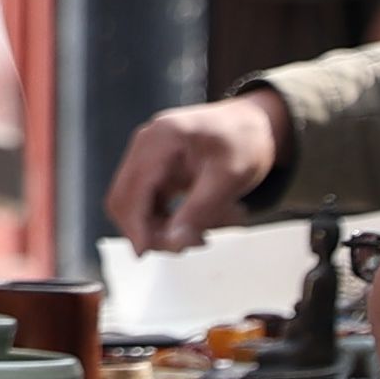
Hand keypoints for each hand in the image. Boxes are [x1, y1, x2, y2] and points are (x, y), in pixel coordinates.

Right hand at [101, 89, 289, 252]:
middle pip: (124, 199)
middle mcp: (145, 144)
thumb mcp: (229, 178)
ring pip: (134, 205)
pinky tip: (194, 224)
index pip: (132, 190)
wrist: (255, 125)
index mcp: (161, 138)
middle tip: (186, 245)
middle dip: (149, 230)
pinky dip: (165, 219)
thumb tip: (173, 241)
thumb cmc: (245, 142)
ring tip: (199, 235)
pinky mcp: (153, 167)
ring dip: (159, 227)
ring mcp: (146, 155)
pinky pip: (147, 202)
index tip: (145, 253)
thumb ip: (200, 210)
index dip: (134, 225)